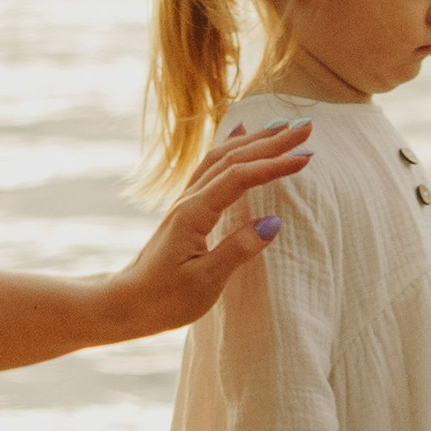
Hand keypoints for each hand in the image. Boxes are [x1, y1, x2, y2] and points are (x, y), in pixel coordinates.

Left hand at [112, 124, 312, 336]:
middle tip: (306, 127)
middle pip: (233, 158)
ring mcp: (186, 202)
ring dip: (254, 140)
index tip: (306, 157)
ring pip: (221, 158)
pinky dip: (231, 149)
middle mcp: (189, 200)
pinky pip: (211, 167)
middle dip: (271, 141)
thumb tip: (274, 222)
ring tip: (282, 128)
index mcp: (194, 213)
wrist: (125, 303)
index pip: (240, 177)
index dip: (273, 165)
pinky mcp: (187, 210)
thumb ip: (238, 249)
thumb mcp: (204, 281)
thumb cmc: (163, 299)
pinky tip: (240, 138)